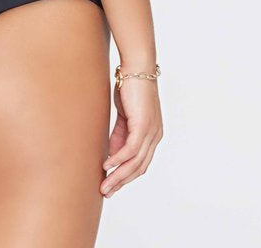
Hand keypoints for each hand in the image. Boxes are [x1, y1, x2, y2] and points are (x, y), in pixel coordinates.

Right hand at [100, 72, 162, 198]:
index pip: (140, 163)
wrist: (136, 67)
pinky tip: (107, 165)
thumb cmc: (130, 87)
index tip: (112, 185)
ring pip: (135, 162)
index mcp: (152, 134)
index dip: (126, 176)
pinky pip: (131, 149)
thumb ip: (120, 136)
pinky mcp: (143, 125)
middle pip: (139, 167)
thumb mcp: (124, 116)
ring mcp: (151, 131)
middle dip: (122, 182)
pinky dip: (118, 160)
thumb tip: (113, 156)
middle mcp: (155, 136)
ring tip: (104, 185)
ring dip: (118, 176)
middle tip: (106, 192)